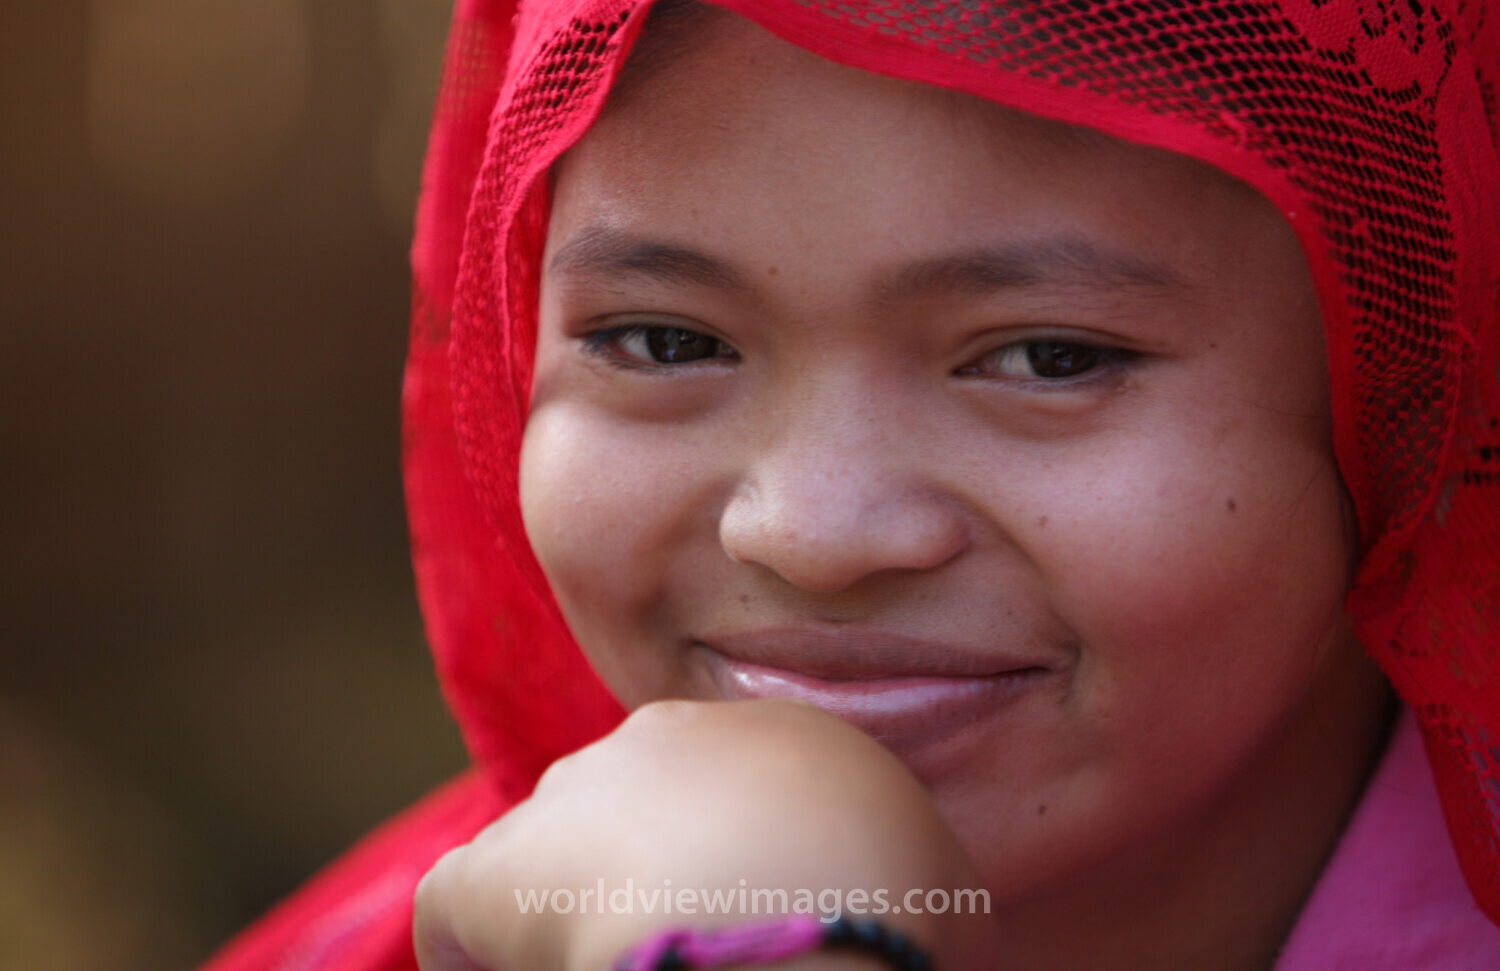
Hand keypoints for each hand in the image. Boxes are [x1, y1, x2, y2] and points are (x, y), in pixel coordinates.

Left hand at [414, 699, 994, 970]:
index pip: (732, 790)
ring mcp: (573, 794)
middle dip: (651, 877)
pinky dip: (475, 953)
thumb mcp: (939, 882)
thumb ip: (890, 868)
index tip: (748, 929)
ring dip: (572, 911)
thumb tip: (880, 904)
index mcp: (772, 735)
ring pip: (557, 853)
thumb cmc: (891, 922)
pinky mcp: (495, 868)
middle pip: (639, 808)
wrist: (804, 944)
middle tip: (686, 957)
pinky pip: (463, 908)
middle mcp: (664, 739)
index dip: (734, 865)